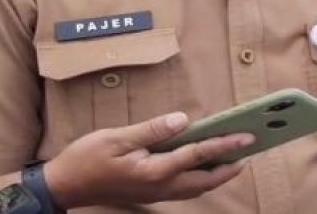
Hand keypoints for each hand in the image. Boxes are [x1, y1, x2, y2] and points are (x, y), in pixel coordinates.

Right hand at [42, 112, 253, 208]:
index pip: (198, 155)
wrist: (64, 186)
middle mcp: (160, 187)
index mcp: (154, 171)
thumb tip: (183, 121)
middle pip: (206, 179)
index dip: (225, 145)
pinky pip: (185, 189)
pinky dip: (202, 179)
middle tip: (252, 148)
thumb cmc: (87, 159)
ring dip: (219, 174)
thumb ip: (152, 130)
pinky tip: (206, 167)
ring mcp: (156, 194)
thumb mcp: (117, 138)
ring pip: (197, 187)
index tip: (248, 137)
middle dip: (231, 165)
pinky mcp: (151, 194)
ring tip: (236, 157)